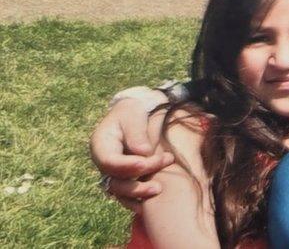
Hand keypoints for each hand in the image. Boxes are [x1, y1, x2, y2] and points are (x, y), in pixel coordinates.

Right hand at [89, 96, 173, 210]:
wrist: (135, 116)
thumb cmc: (133, 113)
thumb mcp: (133, 115)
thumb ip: (137, 133)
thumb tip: (144, 152)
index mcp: (100, 145)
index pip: (110, 162)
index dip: (127, 165)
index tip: (146, 162)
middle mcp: (103, 163)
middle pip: (115, 181)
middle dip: (137, 180)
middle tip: (163, 166)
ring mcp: (112, 173)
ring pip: (120, 192)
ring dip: (140, 192)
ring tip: (160, 188)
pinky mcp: (123, 180)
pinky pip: (126, 196)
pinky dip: (137, 201)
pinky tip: (153, 201)